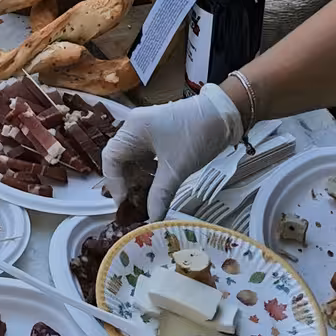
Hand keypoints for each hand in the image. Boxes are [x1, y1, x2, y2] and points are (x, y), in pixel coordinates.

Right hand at [103, 86, 244, 217]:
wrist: (224, 116)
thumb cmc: (196, 136)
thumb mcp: (177, 169)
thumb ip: (160, 195)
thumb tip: (151, 220)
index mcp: (133, 129)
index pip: (110, 158)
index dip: (114, 183)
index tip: (125, 203)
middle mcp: (135, 127)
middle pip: (120, 159)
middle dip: (126, 184)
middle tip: (133, 206)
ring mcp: (147, 130)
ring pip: (133, 160)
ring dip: (138, 180)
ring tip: (144, 201)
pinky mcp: (159, 135)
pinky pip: (145, 157)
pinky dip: (148, 174)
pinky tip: (156, 188)